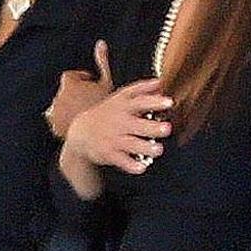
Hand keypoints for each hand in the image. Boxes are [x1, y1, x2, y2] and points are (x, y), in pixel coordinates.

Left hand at [46, 40, 114, 137]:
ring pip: (60, 106)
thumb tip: (100, 42)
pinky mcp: (54, 127)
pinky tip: (79, 124)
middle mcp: (58, 98)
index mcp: (69, 85)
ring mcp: (55, 113)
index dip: (82, 79)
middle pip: (65, 92)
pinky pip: (57, 120)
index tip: (92, 85)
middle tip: (91, 101)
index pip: (70, 76)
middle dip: (75, 94)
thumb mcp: (107, 83)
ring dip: (70, 107)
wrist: (100, 136)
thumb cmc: (105, 109)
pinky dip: (65, 121)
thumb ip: (102, 61)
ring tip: (86, 114)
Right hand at [59, 78, 173, 198]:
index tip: (169, 102)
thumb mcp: (120, 97)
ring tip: (158, 149)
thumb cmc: (107, 113)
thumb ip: (141, 89)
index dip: (154, 101)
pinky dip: (131, 165)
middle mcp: (120, 122)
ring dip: (145, 147)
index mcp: (123, 106)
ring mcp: (114, 138)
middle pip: (137, 124)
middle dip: (152, 128)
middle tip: (167, 128)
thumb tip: (160, 82)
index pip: (139, 101)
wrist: (81, 131)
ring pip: (131, 144)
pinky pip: (121, 161)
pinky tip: (142, 167)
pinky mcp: (109, 153)